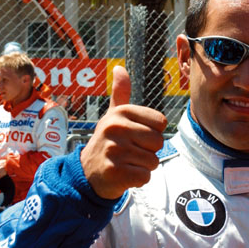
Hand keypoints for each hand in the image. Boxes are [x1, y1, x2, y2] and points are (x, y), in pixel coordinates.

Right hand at [81, 65, 166, 198]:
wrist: (87, 173)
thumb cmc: (107, 142)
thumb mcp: (113, 115)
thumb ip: (120, 93)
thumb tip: (119, 68)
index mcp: (121, 112)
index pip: (161, 123)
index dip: (152, 133)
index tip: (134, 136)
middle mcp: (116, 127)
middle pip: (159, 142)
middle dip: (149, 151)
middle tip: (130, 152)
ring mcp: (114, 150)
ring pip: (153, 161)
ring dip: (143, 166)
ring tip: (125, 163)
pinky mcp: (115, 172)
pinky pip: (145, 176)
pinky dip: (138, 180)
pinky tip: (124, 175)